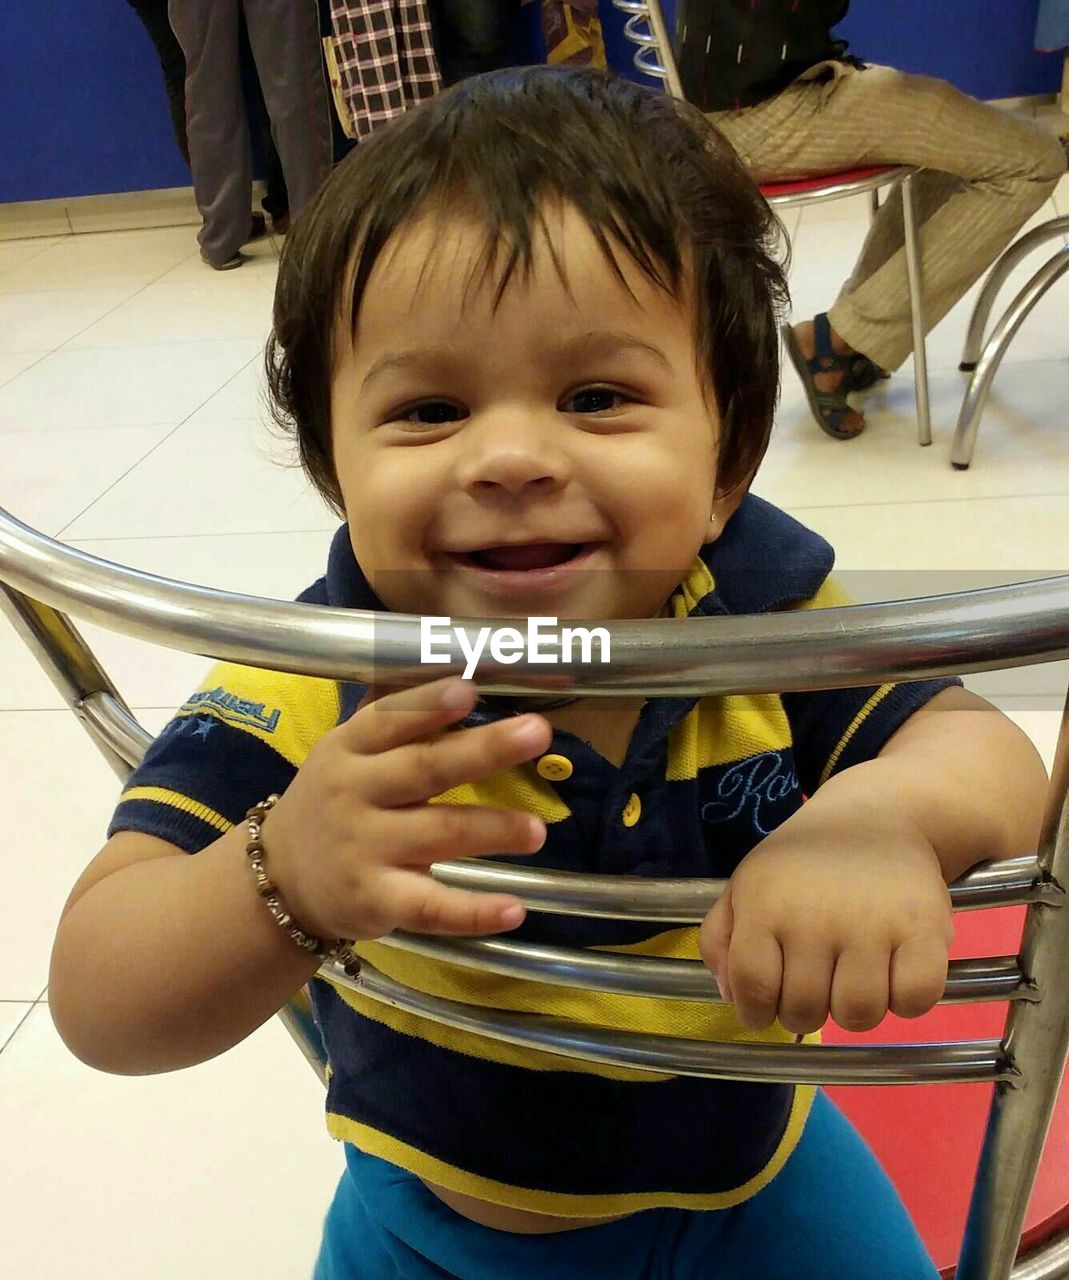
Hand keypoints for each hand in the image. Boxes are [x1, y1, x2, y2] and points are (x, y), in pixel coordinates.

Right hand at [261, 677, 551, 943]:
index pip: (390, 719)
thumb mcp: (349, 753)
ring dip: (493, 829)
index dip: (428, 704)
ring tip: (537, 830)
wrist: (279, 879)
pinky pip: (430, 906)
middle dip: (484, 750)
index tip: (469, 689)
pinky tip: (513, 909)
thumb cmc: (336, 801)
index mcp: (350, 748)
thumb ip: (399, 723)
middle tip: (537, 734)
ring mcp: (364, 849)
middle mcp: (354, 793)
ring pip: (438, 834)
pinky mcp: (375, 900)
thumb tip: (466, 678)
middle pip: (425, 769)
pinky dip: (473, 911)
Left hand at [698, 798, 953, 1034]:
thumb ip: (721, 938)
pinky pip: (914, 999)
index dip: (755, 1012)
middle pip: (804, 1010)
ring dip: (854, 1011)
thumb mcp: (746, 884)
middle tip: (814, 989)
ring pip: (858, 1014)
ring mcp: (871, 923)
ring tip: (852, 981)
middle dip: (804, 1014)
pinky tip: (894, 976)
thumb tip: (732, 996)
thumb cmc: (802, 862)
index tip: (767, 1009)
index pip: (753, 985)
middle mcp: (815, 915)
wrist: (874, 814)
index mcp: (765, 904)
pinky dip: (906, 1001)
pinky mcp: (924, 929)